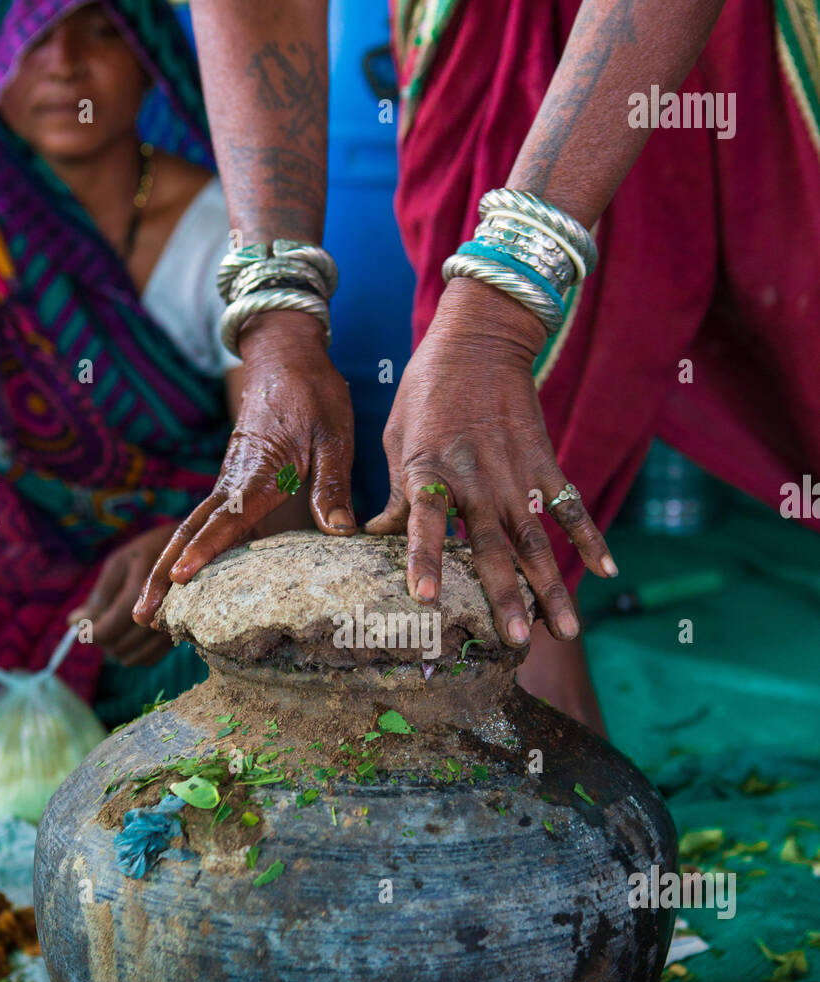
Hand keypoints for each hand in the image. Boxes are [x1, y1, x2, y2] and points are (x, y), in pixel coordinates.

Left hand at [68, 523, 177, 664]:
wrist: (195, 551)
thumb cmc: (151, 550)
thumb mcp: (120, 562)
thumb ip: (99, 594)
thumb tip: (74, 621)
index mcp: (145, 588)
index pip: (111, 626)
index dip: (91, 632)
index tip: (79, 626)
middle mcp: (163, 612)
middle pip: (120, 646)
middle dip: (102, 639)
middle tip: (96, 622)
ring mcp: (174, 627)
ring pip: (134, 657)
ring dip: (116, 648)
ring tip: (111, 628)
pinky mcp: (180, 635)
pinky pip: (150, 659)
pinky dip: (133, 653)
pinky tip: (128, 636)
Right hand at [133, 311, 354, 626]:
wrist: (286, 353)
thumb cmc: (314, 392)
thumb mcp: (334, 436)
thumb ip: (332, 485)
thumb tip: (339, 532)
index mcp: (260, 471)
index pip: (227, 518)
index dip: (205, 550)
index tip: (181, 578)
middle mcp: (234, 479)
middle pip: (189, 532)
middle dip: (163, 575)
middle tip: (142, 615)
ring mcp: (228, 480)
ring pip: (190, 528)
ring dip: (167, 567)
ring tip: (150, 610)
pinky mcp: (231, 480)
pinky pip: (205, 520)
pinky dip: (188, 550)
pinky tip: (185, 578)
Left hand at [365, 279, 616, 647]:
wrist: (481, 338)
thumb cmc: (428, 391)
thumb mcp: (399, 438)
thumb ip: (397, 494)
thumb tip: (376, 536)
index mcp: (431, 469)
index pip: (424, 521)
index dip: (424, 560)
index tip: (426, 598)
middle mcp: (476, 478)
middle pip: (492, 547)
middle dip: (506, 597)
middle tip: (517, 643)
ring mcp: (515, 474)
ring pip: (535, 541)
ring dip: (552, 587)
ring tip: (566, 630)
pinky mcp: (545, 463)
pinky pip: (569, 507)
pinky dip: (589, 537)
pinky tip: (606, 571)